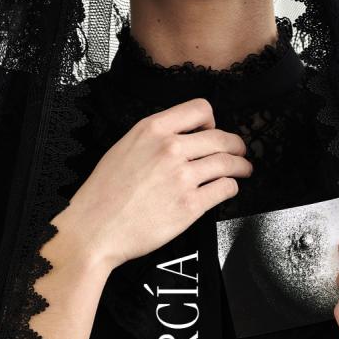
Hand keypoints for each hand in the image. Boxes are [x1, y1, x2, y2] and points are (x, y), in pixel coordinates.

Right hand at [67, 97, 252, 270]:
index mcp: (152, 130)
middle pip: (220, 137)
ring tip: (244, 170)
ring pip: (228, 163)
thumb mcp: (124, 149)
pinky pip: (224, 189)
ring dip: (241, 166)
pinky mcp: (190, 205)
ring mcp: (182, 177)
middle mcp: (170, 149)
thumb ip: (154, 139)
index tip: (214, 129)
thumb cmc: (103, 195)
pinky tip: (228, 189)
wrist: (95, 229)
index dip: (213, 120)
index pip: (200, 109)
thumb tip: (180, 139)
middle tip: (240, 152)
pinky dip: (231, 188)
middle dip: (236, 145)